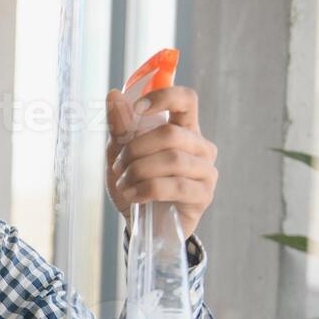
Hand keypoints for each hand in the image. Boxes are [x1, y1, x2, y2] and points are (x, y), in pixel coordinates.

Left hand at [105, 85, 218, 239]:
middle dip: (136, 149)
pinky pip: (176, 186)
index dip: (165, 97)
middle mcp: (200, 147)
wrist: (141, 224)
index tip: (138, 108)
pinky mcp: (203, 195)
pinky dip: (148, 189)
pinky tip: (135, 196)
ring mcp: (205, 171)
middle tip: (119, 166)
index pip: (186, 100)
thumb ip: (119, 126)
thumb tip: (113, 94)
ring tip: (124, 184)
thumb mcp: (119, 154)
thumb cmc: (136, 184)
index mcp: (184, 129)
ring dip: (139, 171)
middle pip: (171, 134)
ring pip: (173, 160)